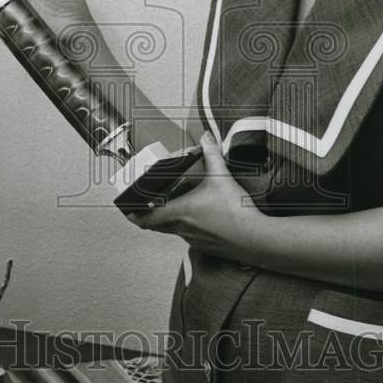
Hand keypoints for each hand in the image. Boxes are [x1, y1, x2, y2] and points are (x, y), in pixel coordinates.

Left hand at [125, 131, 258, 258]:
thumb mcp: (221, 176)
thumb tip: (206, 136)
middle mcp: (182, 229)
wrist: (256, 239)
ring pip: (174, 230)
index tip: (126, 211)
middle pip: (157, 225)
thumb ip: (212, 154)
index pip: (145, 218)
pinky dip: (189, 226)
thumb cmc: (236, 211)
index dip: (133, 215)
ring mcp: (194, 240)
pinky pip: (191, 235)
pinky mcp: (207, 246)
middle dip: (150, 215)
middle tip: (148, 204)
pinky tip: (202, 215)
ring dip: (171, 219)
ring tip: (178, 204)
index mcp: (179, 212)